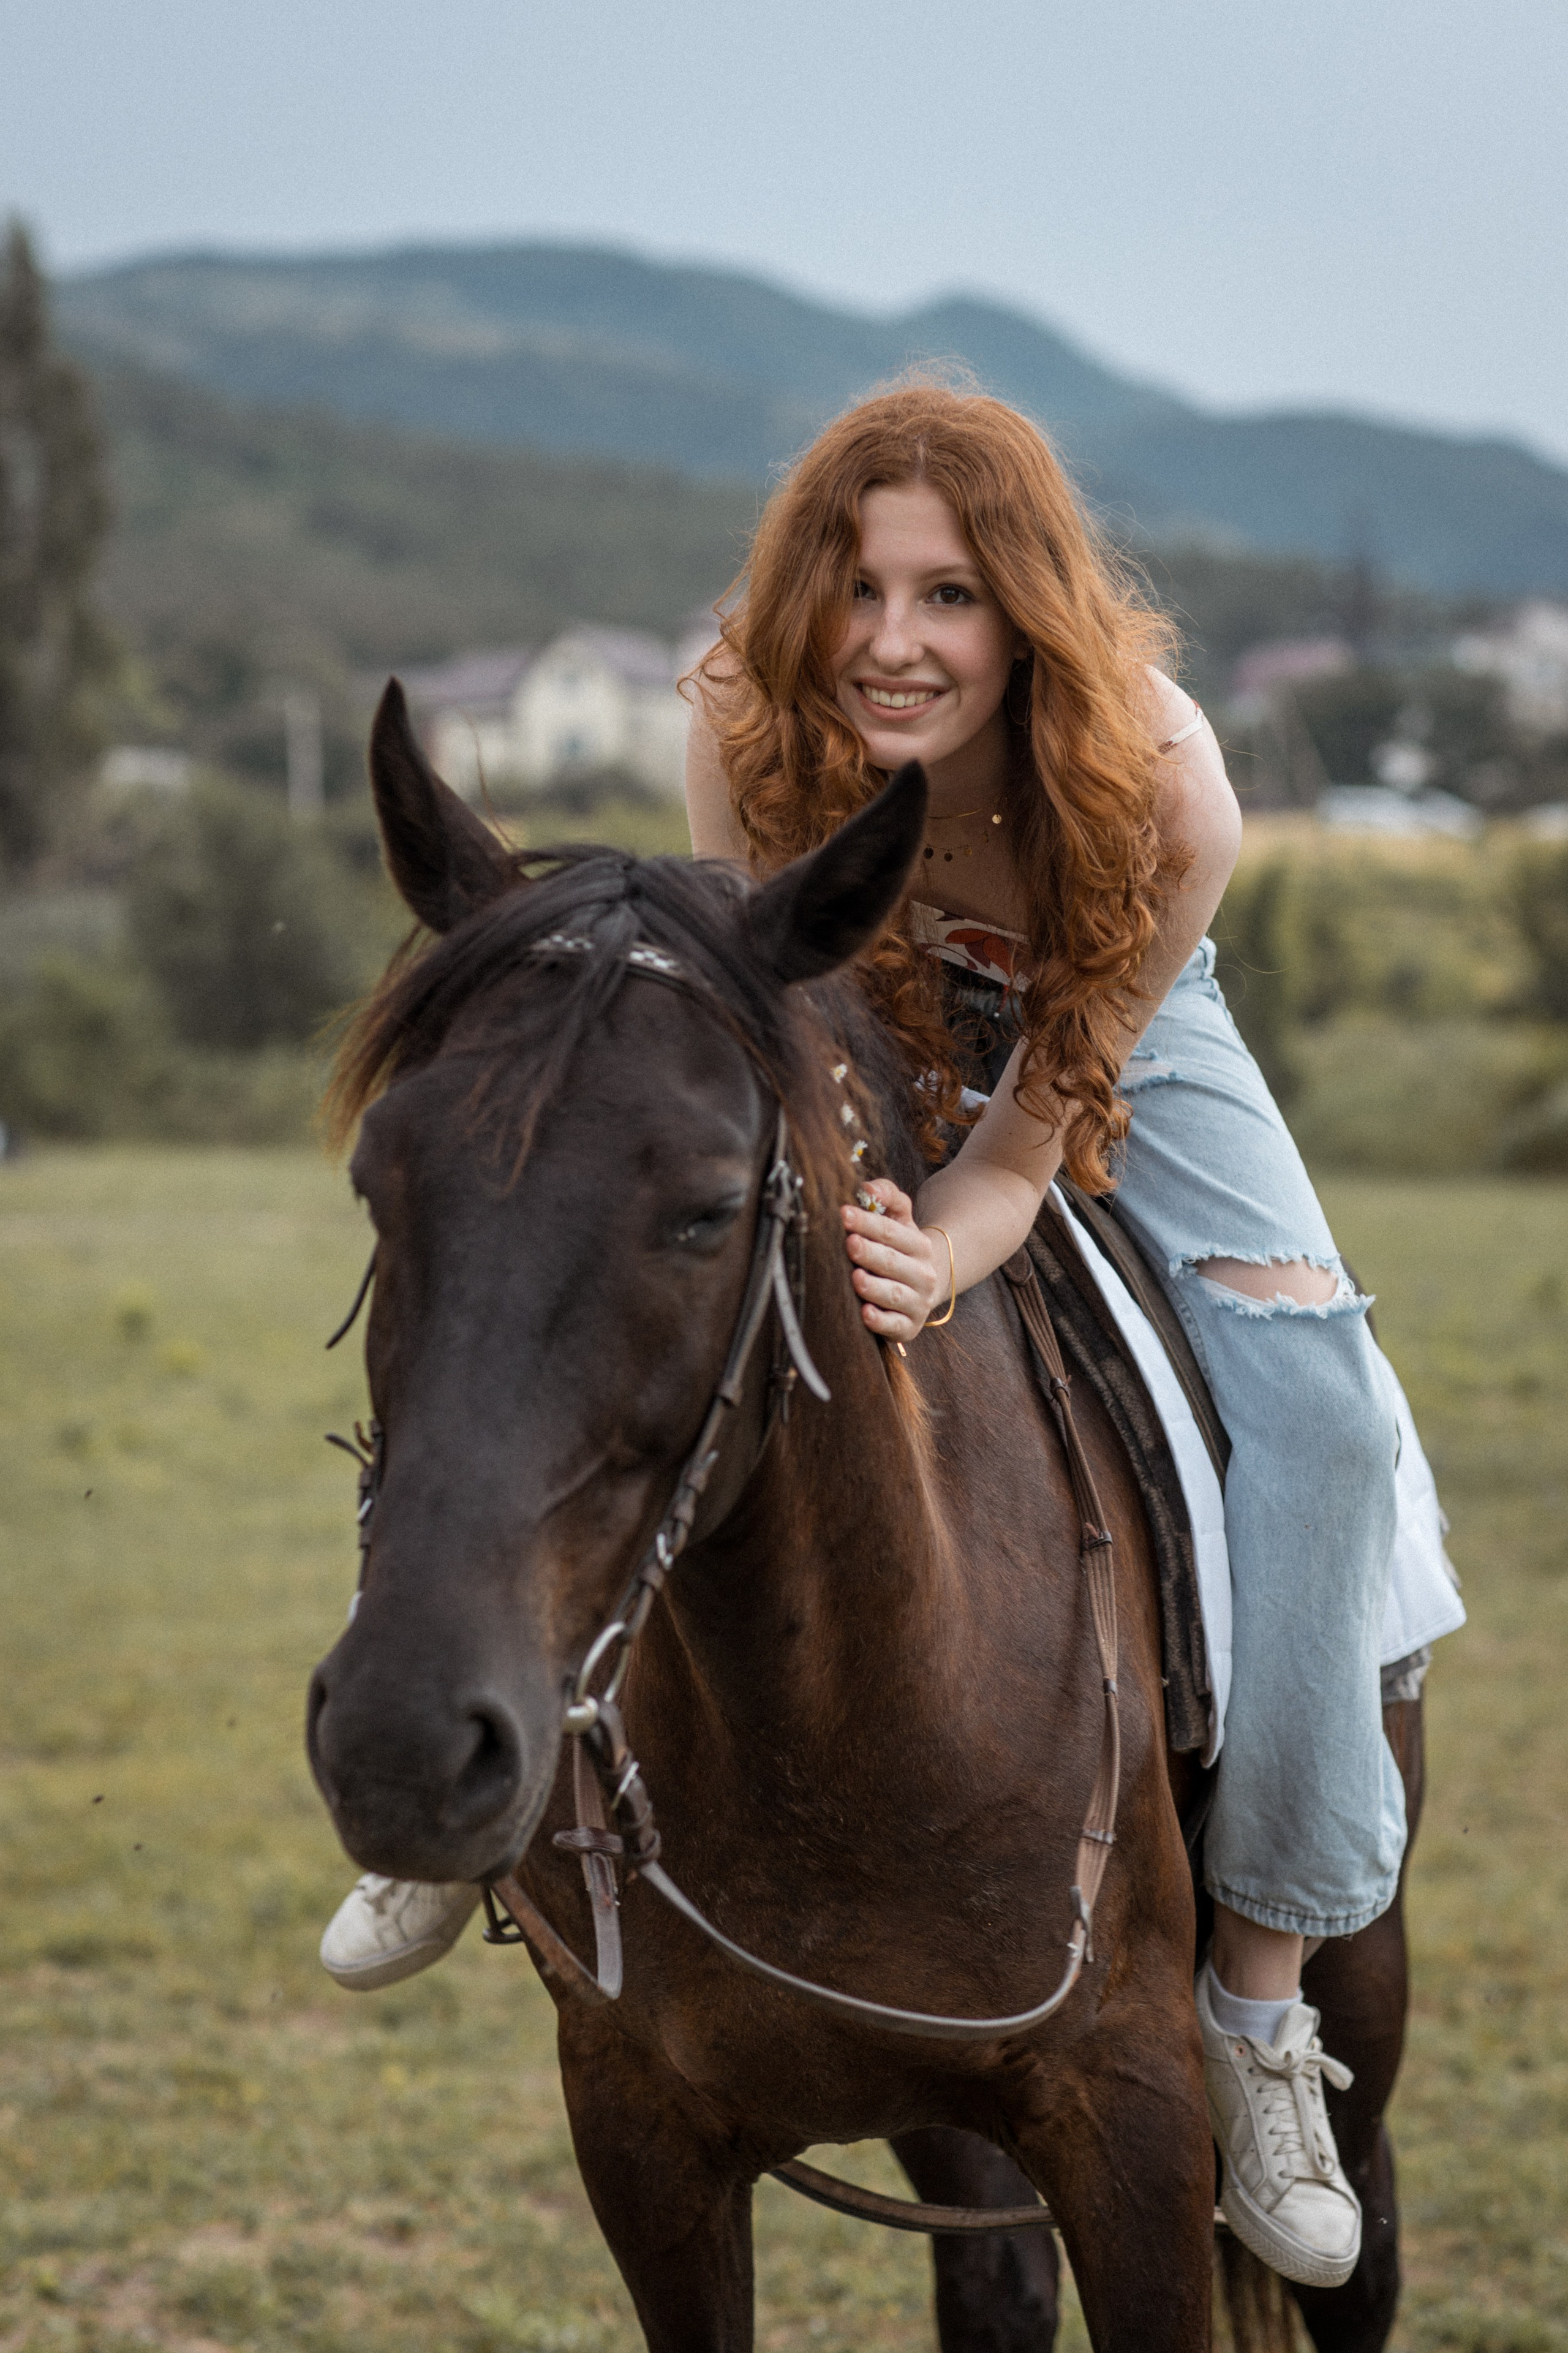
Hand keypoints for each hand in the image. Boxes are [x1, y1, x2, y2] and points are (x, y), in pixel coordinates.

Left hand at [840, 1180, 950, 1342]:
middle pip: (893, 1262)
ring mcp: (918, 1302)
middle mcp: (923, 1274)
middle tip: (850, 1243)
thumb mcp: (900, 1219)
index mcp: (919, 1245)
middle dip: (870, 1253)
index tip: (844, 1213)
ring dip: (874, 1287)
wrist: (925, 1284)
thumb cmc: (900, 1247)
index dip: (868, 1222)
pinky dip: (881, 1321)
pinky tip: (865, 1313)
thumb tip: (868, 1187)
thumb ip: (887, 1196)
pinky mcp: (909, 1327)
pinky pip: (895, 1326)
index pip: (892, 1232)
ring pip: (895, 1294)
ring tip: (856, 1278)